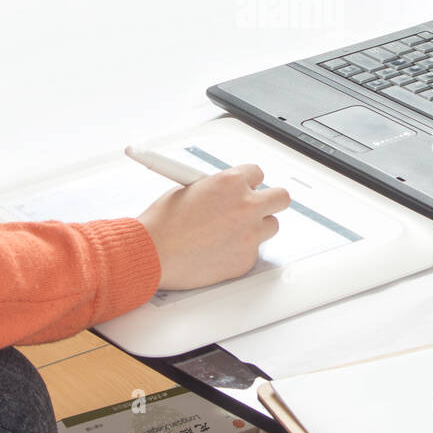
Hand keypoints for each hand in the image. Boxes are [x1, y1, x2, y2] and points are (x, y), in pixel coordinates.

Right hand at [134, 164, 287, 290]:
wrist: (151, 253)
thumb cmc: (162, 222)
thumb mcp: (189, 189)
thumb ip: (216, 188)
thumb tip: (227, 191)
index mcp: (231, 182)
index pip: (258, 173)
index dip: (249, 182)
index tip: (244, 188)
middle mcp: (246, 206)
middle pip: (281, 198)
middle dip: (270, 201)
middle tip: (257, 206)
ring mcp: (249, 234)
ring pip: (272, 226)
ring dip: (257, 227)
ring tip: (231, 232)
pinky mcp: (245, 259)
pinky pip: (253, 251)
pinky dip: (240, 251)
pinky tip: (218, 251)